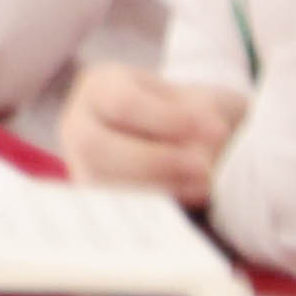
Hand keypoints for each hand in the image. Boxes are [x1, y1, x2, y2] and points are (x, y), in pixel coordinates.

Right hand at [63, 62, 253, 201]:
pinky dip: (159, 204)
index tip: (218, 129)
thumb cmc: (193, 112)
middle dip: (155, 160)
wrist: (191, 138)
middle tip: (203, 166)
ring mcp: (81, 165)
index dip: (169, 120)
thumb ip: (202, 117)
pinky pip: (117, 208)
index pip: (122, 103)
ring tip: (204, 181)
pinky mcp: (99, 198)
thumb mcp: (204, 101)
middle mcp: (78, 125)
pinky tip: (191, 194)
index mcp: (100, 86)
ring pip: (102, 183)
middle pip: (96, 146)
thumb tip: (201, 148)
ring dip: (160, 185)